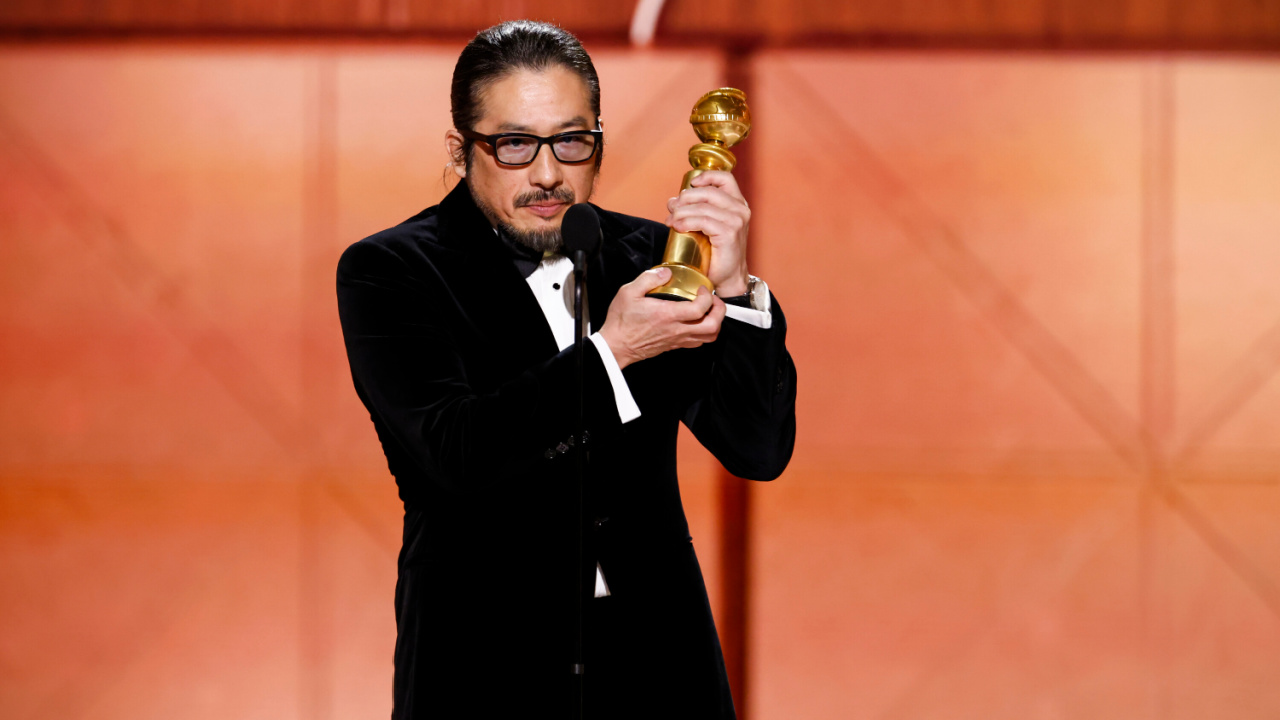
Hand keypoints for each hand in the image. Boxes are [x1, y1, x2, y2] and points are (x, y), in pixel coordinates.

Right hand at [598, 267, 725, 368]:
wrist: (616, 346)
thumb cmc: (621, 322)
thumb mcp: (628, 292)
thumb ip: (648, 278)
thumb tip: (665, 273)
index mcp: (667, 315)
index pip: (700, 309)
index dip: (707, 297)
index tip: (702, 289)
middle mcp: (676, 330)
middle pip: (712, 327)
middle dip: (720, 311)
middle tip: (714, 300)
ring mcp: (677, 340)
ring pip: (709, 337)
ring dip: (715, 323)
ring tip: (710, 311)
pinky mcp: (674, 346)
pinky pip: (698, 342)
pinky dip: (705, 332)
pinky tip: (697, 322)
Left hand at [666, 170, 750, 296]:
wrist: (727, 277)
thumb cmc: (716, 254)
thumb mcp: (706, 225)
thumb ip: (693, 210)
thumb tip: (672, 201)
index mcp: (737, 204)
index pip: (725, 178)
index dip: (706, 176)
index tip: (690, 184)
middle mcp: (740, 210)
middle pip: (708, 191)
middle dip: (685, 198)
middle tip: (672, 209)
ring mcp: (736, 221)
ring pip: (703, 207)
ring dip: (681, 212)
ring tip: (671, 221)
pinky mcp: (729, 233)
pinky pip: (703, 221)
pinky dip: (686, 222)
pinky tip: (678, 227)